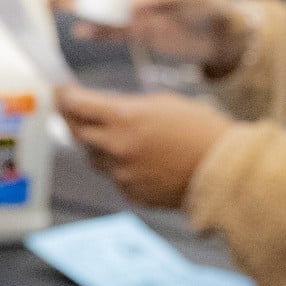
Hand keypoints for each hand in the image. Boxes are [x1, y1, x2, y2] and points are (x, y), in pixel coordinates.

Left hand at [56, 85, 233, 208]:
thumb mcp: (163, 103)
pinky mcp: (131, 193)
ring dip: (98, 145)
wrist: (225, 170)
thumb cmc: (202, 130)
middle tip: (73, 111)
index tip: (60, 91)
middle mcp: (115, 147)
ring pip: (94, 157)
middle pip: (76, 132)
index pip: (76, 105)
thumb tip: (106, 108)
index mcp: (122, 118)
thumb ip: (128, 106)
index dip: (64, 96)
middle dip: (73, 120)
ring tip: (119, 136)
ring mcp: (121, 174)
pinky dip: (120, 167)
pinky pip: (114, 177)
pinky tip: (141, 160)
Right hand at [68, 0, 250, 73]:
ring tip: (65, 7)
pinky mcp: (137, 31)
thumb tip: (129, 2)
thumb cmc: (208, 3)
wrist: (221, 36)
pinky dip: (97, 32)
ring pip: (105, 6)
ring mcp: (136, 9)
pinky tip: (82, 33)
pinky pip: (113, 31)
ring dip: (87, 7)